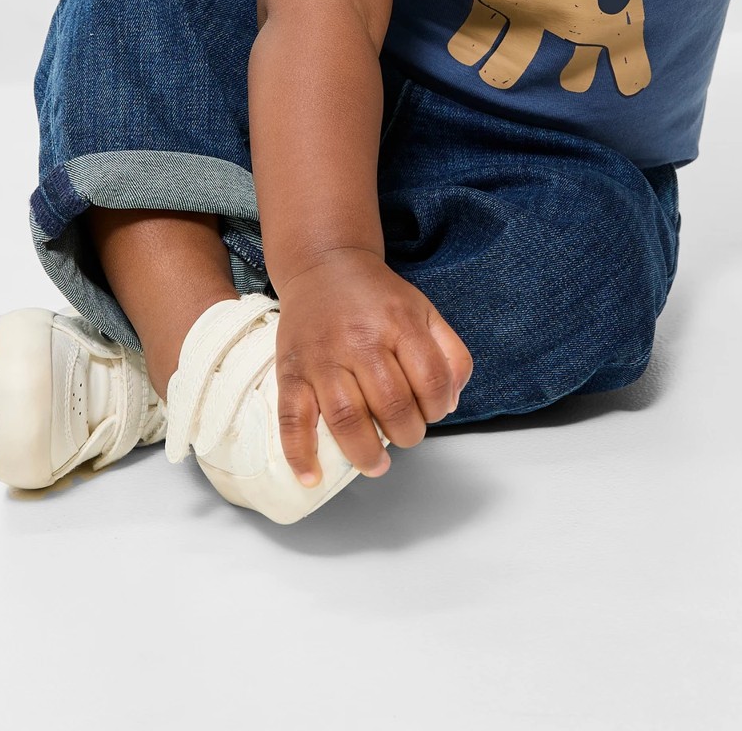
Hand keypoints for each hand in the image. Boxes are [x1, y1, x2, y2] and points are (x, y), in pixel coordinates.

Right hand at [272, 248, 473, 485]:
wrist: (323, 267)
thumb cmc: (378, 298)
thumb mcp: (425, 310)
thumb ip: (450, 353)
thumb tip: (449, 403)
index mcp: (399, 323)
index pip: (431, 381)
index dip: (438, 408)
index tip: (431, 413)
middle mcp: (360, 339)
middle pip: (391, 404)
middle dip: (406, 433)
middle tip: (405, 435)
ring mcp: (322, 357)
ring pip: (346, 418)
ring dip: (365, 452)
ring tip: (376, 463)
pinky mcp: (291, 371)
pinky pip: (292, 418)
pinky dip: (300, 453)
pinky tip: (313, 475)